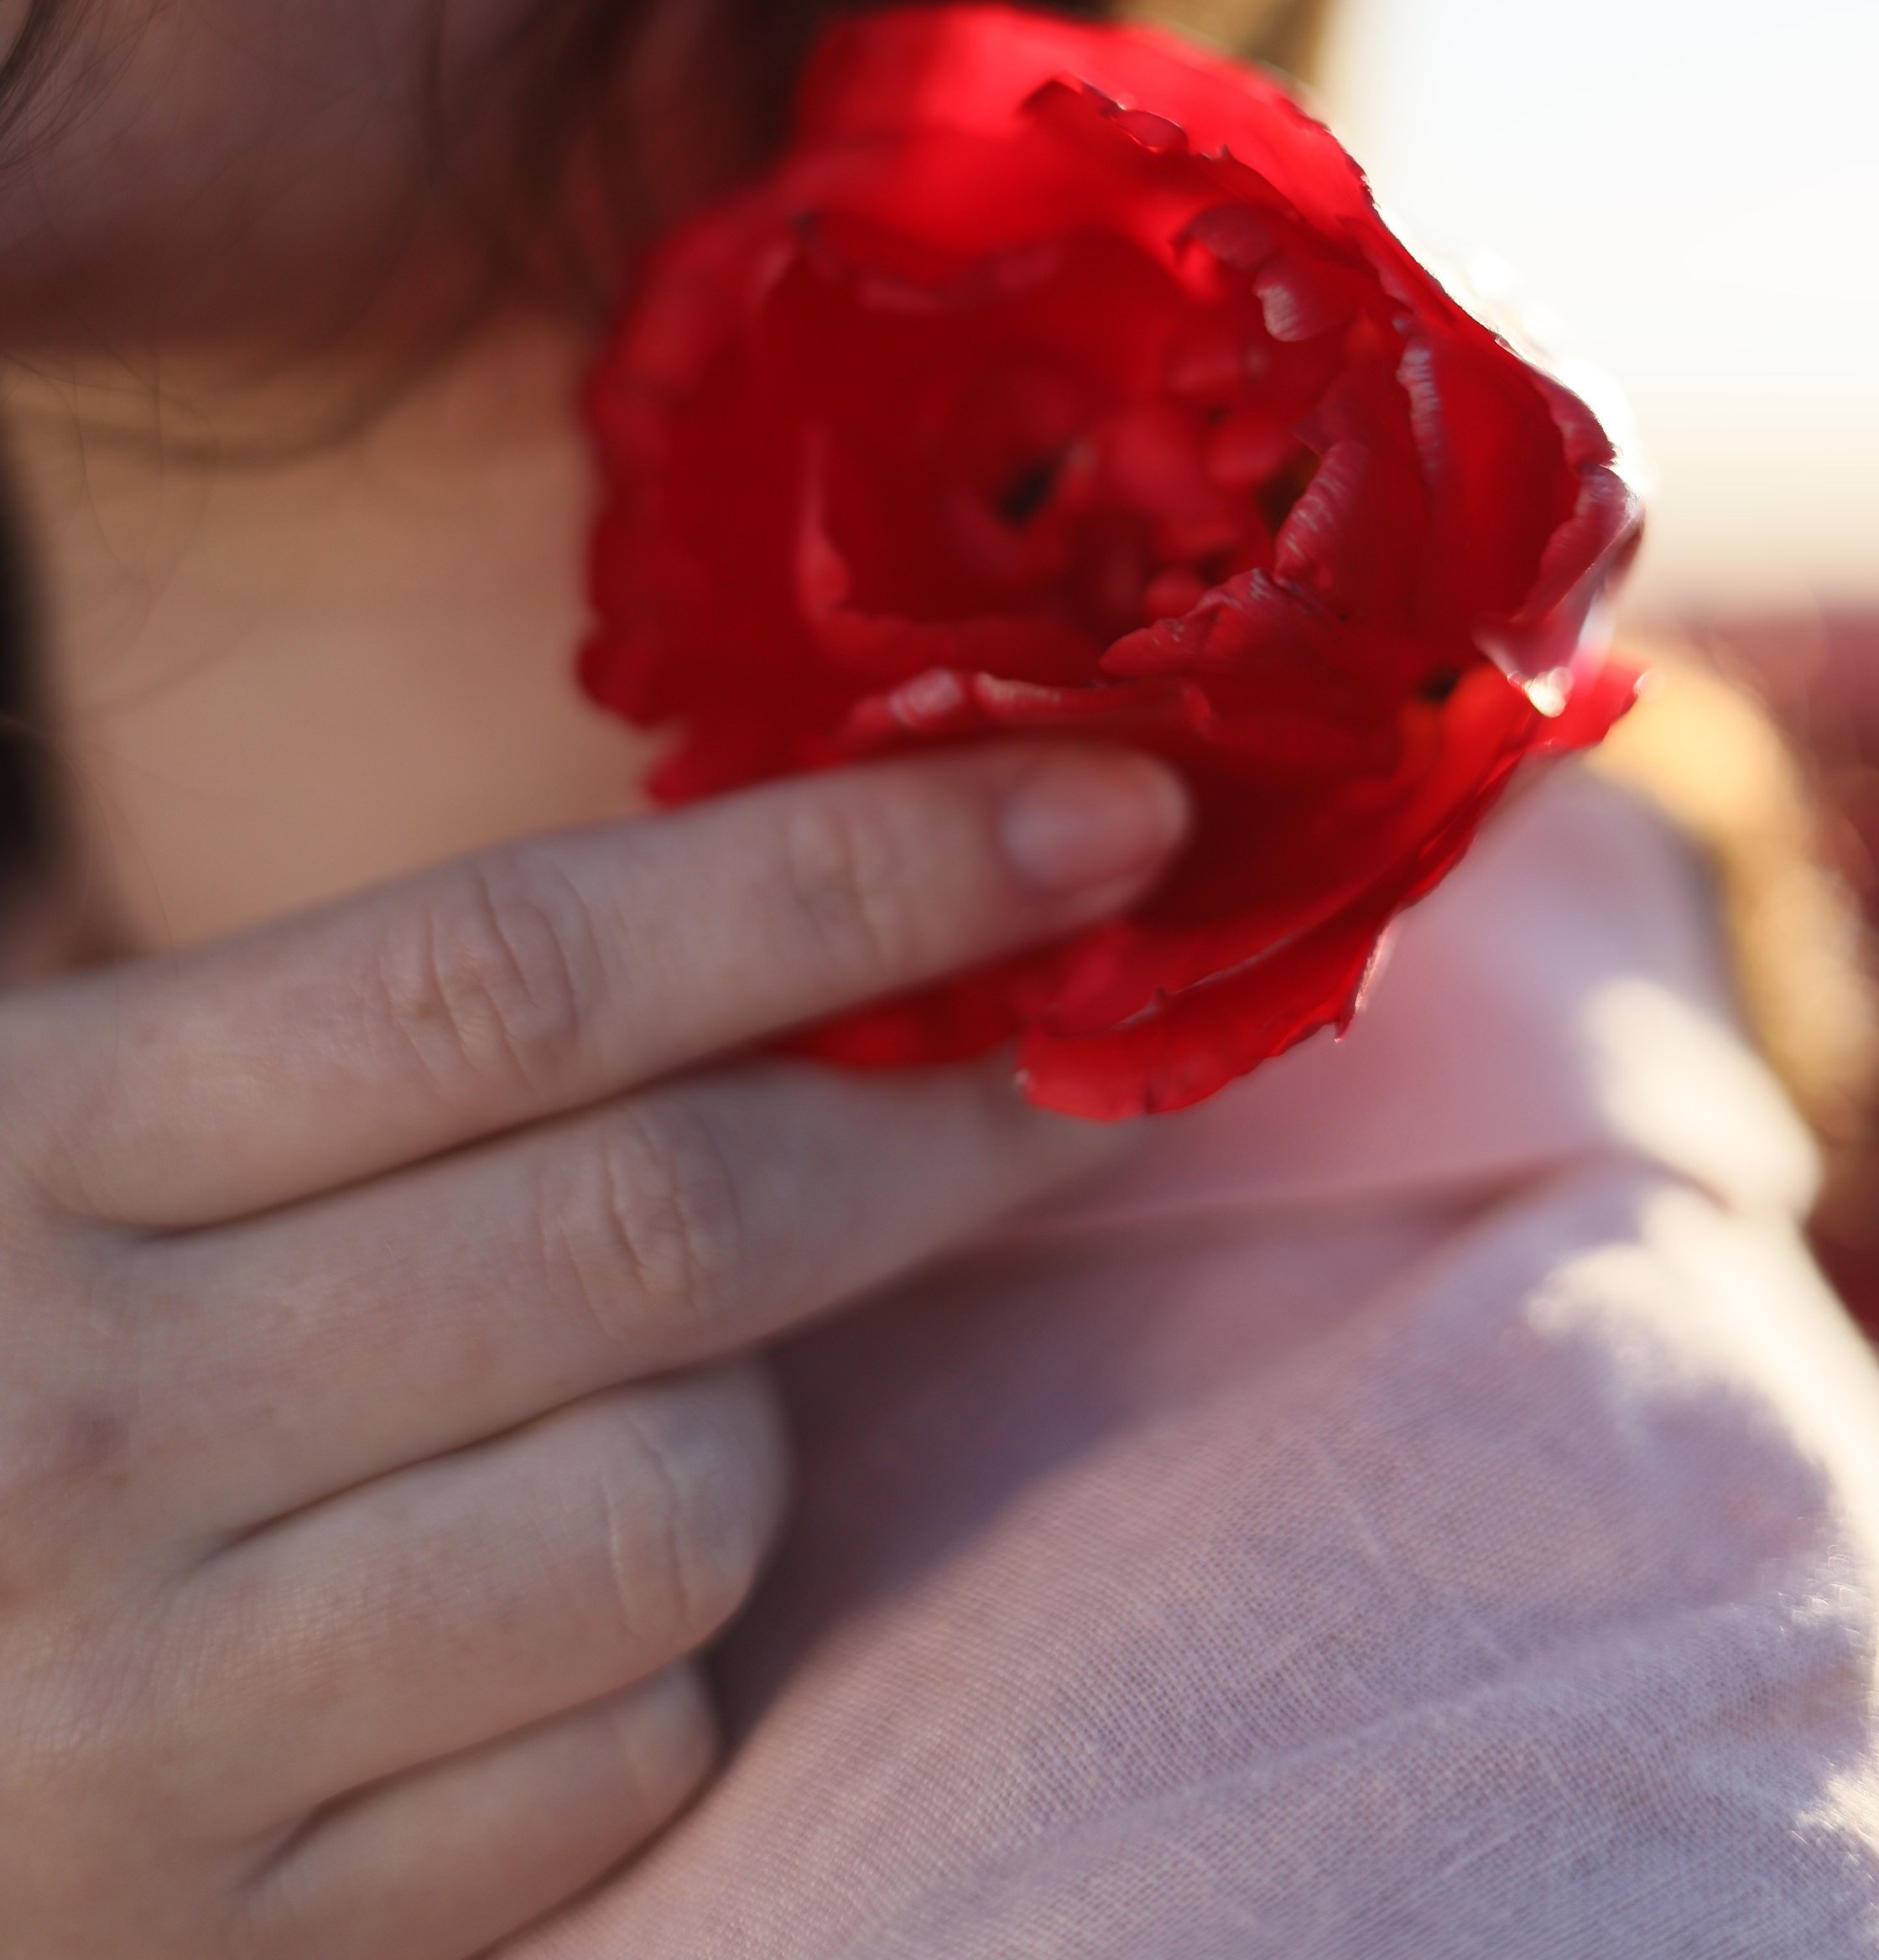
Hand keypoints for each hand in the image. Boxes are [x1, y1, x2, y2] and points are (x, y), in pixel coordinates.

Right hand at [0, 743, 1185, 1957]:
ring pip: (685, 1510)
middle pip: (662, 1225)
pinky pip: (621, 1759)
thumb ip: (328, 1024)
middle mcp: (92, 1417)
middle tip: (1081, 1049)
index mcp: (35, 1145)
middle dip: (940, 1120)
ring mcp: (158, 1709)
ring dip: (742, 1424)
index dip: (849, 877)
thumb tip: (774, 898)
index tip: (1096, 813)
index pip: (523, 974)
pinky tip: (519, 1608)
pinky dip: (651, 1665)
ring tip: (618, 1395)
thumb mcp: (36, 1121)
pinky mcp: (231, 1934)